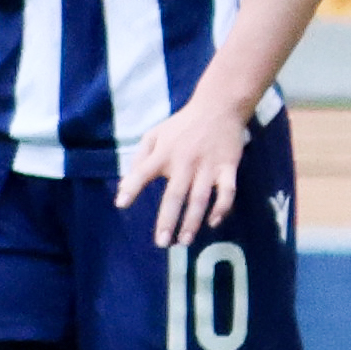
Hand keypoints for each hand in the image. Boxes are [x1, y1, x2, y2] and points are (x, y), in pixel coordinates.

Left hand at [116, 88, 254, 251]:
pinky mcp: (228, 167)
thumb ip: (138, 160)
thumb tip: (123, 188)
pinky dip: (222, 208)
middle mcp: (184, 161)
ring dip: (193, 222)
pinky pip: (227, 191)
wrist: (219, 106)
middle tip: (162, 243)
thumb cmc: (181, 125)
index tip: (122, 204)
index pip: (143, 171)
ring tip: (184, 241)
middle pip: (175, 195)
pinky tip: (213, 222)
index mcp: (163, 153)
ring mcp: (208, 166)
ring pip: (201, 198)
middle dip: (168, 220)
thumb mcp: (154, 135)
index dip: (131, 187)